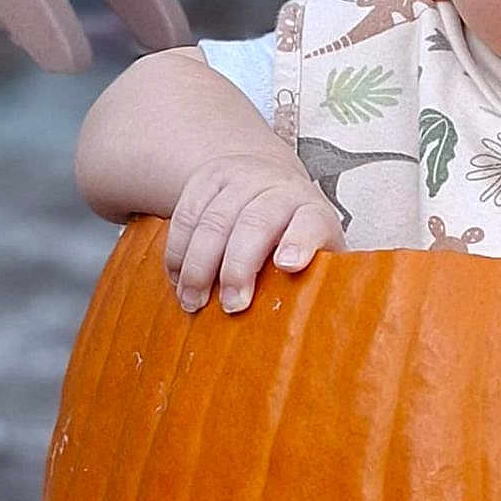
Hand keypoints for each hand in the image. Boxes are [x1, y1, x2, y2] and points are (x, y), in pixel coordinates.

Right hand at [164, 153, 346, 313]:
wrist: (268, 178)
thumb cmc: (296, 230)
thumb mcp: (319, 251)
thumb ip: (324, 278)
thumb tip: (323, 322)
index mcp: (312, 210)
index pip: (311, 222)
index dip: (300, 242)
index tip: (287, 266)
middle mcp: (278, 188)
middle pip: (255, 223)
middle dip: (238, 267)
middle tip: (231, 306)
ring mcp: (241, 178)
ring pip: (214, 220)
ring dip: (198, 265)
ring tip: (193, 300)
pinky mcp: (207, 178)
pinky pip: (186, 214)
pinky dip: (177, 250)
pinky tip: (176, 277)